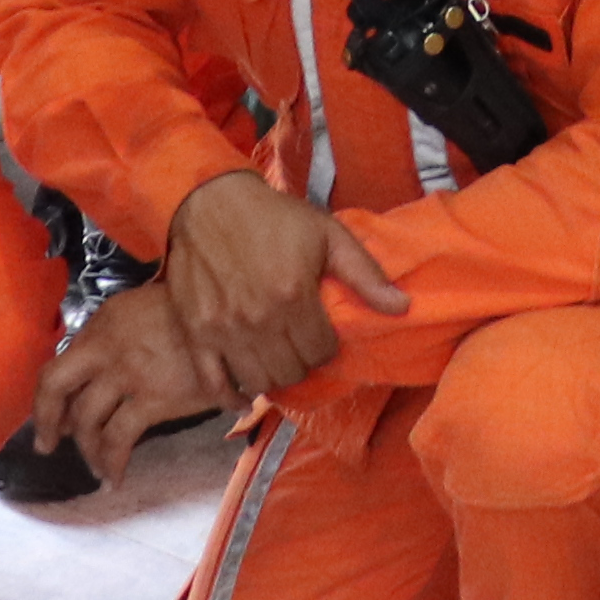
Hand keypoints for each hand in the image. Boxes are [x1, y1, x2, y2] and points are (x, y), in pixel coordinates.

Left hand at [30, 284, 222, 486]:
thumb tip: (99, 374)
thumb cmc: (194, 315)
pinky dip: (112, 463)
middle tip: (48, 446)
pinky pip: (119, 439)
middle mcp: (106, 348)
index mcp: (103, 324)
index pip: (60, 362)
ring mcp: (127, 374)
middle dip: (46, 421)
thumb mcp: (145, 310)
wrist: (235, 319)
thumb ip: (117, 337)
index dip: (48, 396)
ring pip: (86, 420)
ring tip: (96, 468)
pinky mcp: (153, 399)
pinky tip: (115, 479)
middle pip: (55, 387)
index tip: (52, 416)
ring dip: (87, 450)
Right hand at [165, 171, 409, 393]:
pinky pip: (214, 384)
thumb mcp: (327, 234)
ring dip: (274, 376)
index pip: (322, 351)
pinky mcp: (196, 333)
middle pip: (292, 371)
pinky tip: (243, 397)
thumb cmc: (274, 217)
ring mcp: (223, 330)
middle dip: (302, 362)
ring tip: (277, 359)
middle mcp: (258, 319)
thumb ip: (366, 274)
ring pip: (259, 381)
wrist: (210, 201)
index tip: (322, 333)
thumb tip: (403, 308)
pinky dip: (230, 398)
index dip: (327, 346)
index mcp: (293, 295)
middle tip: (300, 345)